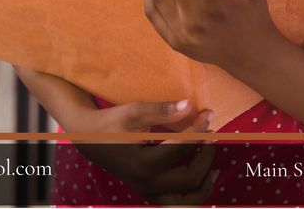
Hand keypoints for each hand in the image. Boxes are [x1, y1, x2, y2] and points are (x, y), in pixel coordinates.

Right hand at [70, 100, 217, 204]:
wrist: (89, 138)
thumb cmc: (111, 122)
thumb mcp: (133, 112)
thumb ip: (162, 110)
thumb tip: (188, 105)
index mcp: (143, 163)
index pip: (181, 147)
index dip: (198, 129)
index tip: (208, 114)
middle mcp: (147, 183)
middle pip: (190, 176)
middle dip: (206, 155)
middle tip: (212, 135)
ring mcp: (147, 191)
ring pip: (186, 200)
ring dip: (204, 184)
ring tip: (214, 168)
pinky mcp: (148, 192)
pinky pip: (176, 201)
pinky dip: (192, 193)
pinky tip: (200, 177)